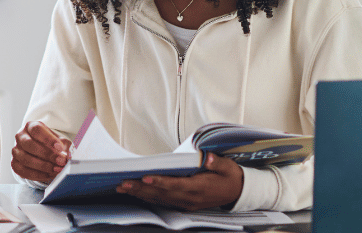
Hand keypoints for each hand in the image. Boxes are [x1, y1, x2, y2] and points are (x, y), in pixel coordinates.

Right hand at [11, 121, 71, 182]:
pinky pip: (23, 171)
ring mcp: (16, 150)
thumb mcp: (60, 141)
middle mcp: (20, 136)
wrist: (42, 152)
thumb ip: (65, 147)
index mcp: (31, 126)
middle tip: (60, 161)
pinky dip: (37, 175)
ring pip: (25, 159)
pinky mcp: (14, 163)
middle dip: (47, 155)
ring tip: (56, 169)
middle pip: (29, 144)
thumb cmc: (51, 144)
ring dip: (43, 166)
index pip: (36, 130)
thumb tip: (68, 157)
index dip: (48, 139)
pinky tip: (48, 174)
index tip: (59, 148)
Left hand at [115, 152, 243, 210]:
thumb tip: (207, 157)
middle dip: (142, 189)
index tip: (146, 178)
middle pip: (163, 194)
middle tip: (123, 183)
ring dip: (140, 194)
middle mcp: (190, 198)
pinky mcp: (184, 204)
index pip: (177, 185)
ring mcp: (186, 203)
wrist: (238, 192)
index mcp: (200, 188)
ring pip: (160, 199)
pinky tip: (135, 193)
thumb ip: (217, 163)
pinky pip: (163, 202)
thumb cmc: (230, 176)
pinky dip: (148, 198)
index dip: (161, 183)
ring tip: (123, 188)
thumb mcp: (228, 167)